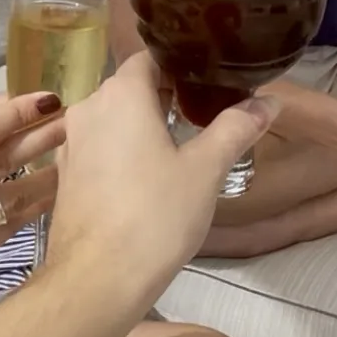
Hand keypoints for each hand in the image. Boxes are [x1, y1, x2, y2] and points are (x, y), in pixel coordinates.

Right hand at [0, 93, 65, 270]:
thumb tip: (23, 99)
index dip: (16, 116)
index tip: (50, 100)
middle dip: (40, 139)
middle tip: (74, 122)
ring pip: (10, 201)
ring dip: (47, 176)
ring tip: (73, 155)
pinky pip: (9, 229)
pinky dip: (35, 206)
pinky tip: (53, 189)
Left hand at [48, 56, 279, 304]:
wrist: (97, 279)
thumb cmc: (155, 216)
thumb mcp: (205, 170)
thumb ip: (236, 128)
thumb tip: (270, 101)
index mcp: (120, 94)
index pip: (151, 57)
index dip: (182, 64)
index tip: (212, 79)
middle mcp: (89, 108)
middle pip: (132, 87)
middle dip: (167, 96)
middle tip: (207, 113)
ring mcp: (72, 143)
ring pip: (114, 119)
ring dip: (145, 125)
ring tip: (185, 144)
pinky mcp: (67, 175)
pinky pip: (101, 147)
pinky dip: (124, 150)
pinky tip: (151, 175)